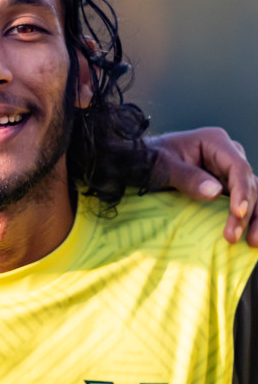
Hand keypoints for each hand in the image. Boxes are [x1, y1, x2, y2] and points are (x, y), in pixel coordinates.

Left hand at [146, 128, 257, 244]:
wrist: (137, 162)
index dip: (242, 192)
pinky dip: (246, 217)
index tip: (238, 213)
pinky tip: (248, 235)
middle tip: (235, 236)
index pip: (238, 168)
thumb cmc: (147, 159)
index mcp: (215, 142)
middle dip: (247, 211)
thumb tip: (215, 192)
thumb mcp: (161, 166)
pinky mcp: (224, 186)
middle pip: (248, 183)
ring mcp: (227, 171)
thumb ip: (186, 177)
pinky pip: (241, 201)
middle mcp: (227, 155)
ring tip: (251, 242)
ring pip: (251, 194)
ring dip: (254, 218)